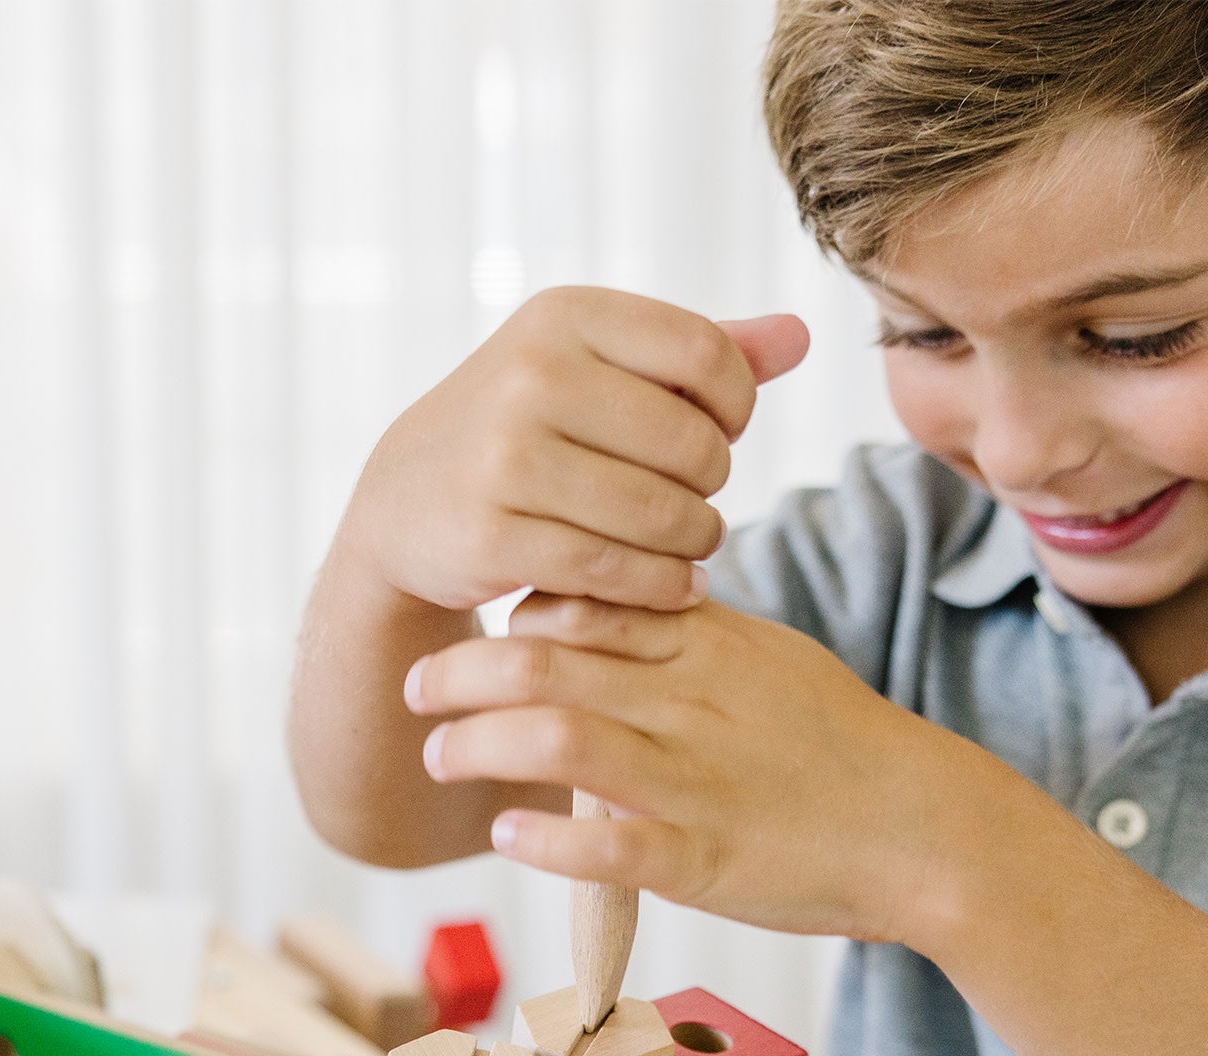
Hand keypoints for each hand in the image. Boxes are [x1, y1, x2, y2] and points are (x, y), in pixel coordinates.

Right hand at [341, 288, 808, 614]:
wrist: (405, 503)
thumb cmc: (523, 429)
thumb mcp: (594, 369)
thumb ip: (696, 353)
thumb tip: (802, 336)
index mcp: (565, 316)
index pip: (706, 355)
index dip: (736, 407)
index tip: (718, 436)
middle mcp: (531, 375)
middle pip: (692, 444)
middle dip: (713, 485)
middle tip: (698, 505)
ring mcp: (506, 457)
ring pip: (659, 514)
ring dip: (695, 542)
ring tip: (692, 547)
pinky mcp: (492, 534)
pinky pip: (613, 569)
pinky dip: (660, 586)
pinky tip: (672, 586)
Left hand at [405, 593, 1021, 948]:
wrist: (925, 827)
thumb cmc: (836, 744)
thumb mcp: (763, 661)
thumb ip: (682, 635)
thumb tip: (601, 605)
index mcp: (703, 646)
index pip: (583, 599)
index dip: (514, 609)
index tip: (480, 627)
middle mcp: (689, 701)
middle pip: (547, 661)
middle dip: (460, 673)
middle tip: (416, 688)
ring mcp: (694, 782)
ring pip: (560, 739)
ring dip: (478, 746)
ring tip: (440, 756)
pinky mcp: (704, 860)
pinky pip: (610, 845)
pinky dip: (546, 838)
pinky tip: (508, 834)